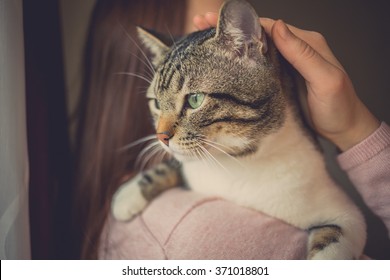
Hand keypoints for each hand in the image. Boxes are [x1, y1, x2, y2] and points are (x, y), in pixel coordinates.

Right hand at [193, 14, 379, 150]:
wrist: (343, 128)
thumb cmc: (339, 106)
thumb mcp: (326, 79)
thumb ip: (303, 53)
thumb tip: (278, 26)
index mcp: (305, 43)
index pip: (269, 27)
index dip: (241, 22)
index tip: (218, 19)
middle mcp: (293, 50)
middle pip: (255, 35)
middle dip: (227, 29)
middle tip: (201, 22)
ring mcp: (284, 65)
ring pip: (252, 50)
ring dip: (228, 44)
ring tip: (202, 38)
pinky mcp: (279, 79)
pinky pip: (255, 66)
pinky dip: (237, 61)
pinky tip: (221, 61)